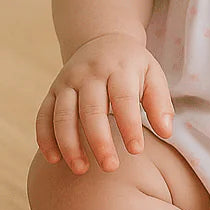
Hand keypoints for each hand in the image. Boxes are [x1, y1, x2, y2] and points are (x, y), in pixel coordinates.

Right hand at [35, 32, 173, 174]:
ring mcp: (68, 81)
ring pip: (63, 115)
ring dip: (70, 144)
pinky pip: (43, 115)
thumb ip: (160, 103)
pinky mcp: (52, 90)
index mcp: (119, 68)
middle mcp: (90, 74)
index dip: (129, 126)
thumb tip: (166, 132)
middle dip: (99, 141)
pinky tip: (55, 160)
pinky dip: (45, 138)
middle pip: (91, 110)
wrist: (103, 40)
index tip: (136, 150)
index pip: (123, 99)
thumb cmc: (133, 66)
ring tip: (81, 169)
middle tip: (110, 167)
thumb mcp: (153, 75)